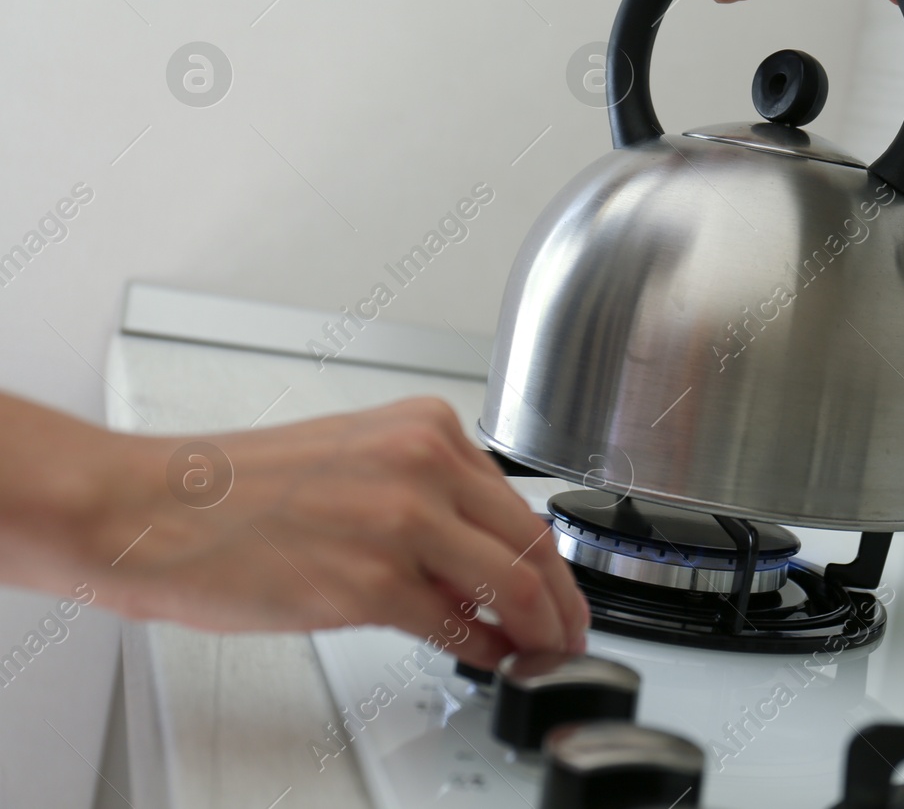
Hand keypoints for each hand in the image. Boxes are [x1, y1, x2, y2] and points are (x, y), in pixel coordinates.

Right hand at [87, 397, 586, 666]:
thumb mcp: (354, 462)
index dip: (551, 558)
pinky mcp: (370, 583)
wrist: (148, 508)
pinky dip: (486, 652)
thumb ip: (427, 501)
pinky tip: (489, 660)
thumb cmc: (233, 491)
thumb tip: (478, 566)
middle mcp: (422, 464)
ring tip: (543, 654)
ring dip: (541, 631)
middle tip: (570, 632)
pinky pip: (459, 628)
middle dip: (563, 600)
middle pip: (531, 542)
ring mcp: (401, 522)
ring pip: (513, 584)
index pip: (518, 502)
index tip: (560, 588)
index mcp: (423, 427)